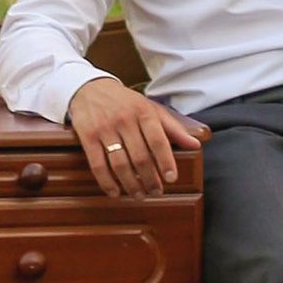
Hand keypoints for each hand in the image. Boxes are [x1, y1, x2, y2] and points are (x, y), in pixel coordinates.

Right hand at [68, 74, 206, 197]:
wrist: (91, 88)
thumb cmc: (126, 102)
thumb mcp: (151, 109)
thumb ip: (173, 128)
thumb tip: (195, 144)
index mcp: (143, 111)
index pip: (158, 140)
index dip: (166, 161)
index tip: (171, 179)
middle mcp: (124, 119)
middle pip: (140, 156)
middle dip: (150, 179)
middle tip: (156, 191)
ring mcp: (104, 128)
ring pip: (120, 164)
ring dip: (131, 184)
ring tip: (139, 194)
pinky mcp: (87, 136)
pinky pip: (98, 165)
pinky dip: (107, 182)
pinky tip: (115, 192)